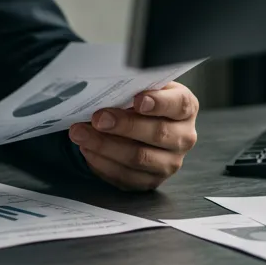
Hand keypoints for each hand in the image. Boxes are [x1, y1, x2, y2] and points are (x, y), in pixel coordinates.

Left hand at [68, 81, 198, 190]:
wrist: (136, 127)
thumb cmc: (137, 103)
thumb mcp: (140, 89)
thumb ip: (132, 87)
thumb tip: (108, 84)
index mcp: (184, 109)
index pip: (179, 105)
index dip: (160, 103)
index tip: (138, 100)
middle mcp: (182, 137)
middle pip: (158, 133)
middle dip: (124, 125)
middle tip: (98, 118)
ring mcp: (169, 162)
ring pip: (139, 157)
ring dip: (105, 145)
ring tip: (81, 133)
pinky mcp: (150, 180)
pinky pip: (126, 176)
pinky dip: (102, 162)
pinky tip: (87, 149)